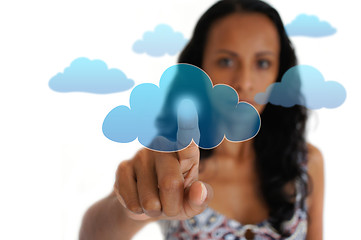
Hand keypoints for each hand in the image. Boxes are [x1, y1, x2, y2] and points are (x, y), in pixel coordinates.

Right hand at [113, 103, 212, 220]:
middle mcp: (163, 148)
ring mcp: (141, 155)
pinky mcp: (123, 167)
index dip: (187, 124)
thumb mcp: (191, 204)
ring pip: (150, 199)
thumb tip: (199, 190)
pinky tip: (138, 200)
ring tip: (154, 202)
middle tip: (171, 207)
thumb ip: (200, 200)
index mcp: (186, 153)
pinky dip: (137, 210)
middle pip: (171, 183)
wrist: (144, 205)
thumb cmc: (175, 199)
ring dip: (154, 211)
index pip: (187, 138)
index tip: (186, 106)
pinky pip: (131, 201)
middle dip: (172, 207)